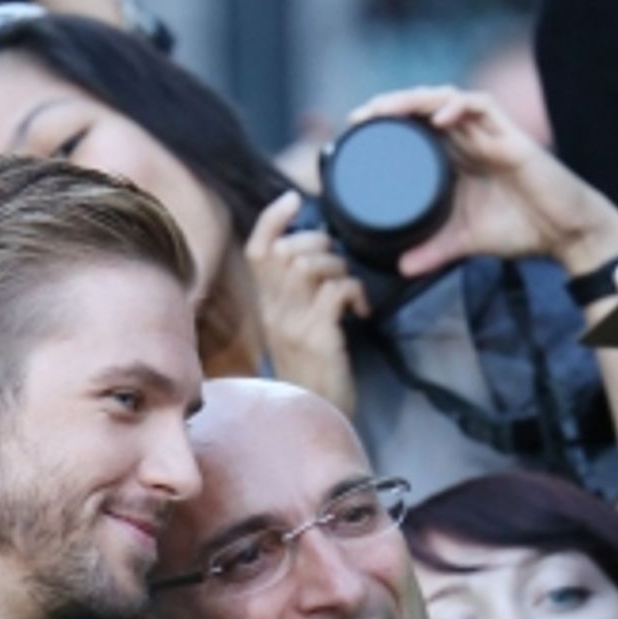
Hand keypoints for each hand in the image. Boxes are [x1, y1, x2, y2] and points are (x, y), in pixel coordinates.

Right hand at [246, 192, 364, 415]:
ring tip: (349, 288)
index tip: (294, 199)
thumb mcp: (298, 331)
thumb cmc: (316, 375)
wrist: (317, 419)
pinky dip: (354, 291)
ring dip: (338, 267)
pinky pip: (334, 292)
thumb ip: (300, 298)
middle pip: (285, 251)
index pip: (257, 251)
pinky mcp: (318, 338)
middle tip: (338, 262)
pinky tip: (360, 310)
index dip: (272, 218)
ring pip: (308, 265)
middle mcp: (274, 314)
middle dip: (319, 243)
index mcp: (267, 309)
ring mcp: (294, 326)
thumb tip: (319, 260)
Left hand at [343, 83, 617, 282]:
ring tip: (387, 109)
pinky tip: (436, 118)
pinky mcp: (511, 136)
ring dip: (416, 100)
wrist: (565, 233)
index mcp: (458, 158)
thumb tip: (400, 268)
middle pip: (425, 108)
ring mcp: (490, 134)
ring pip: (447, 101)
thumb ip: (434, 251)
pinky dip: (457, 108)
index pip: (416, 129)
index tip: (356, 132)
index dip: (387, 125)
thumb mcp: (466, 241)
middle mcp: (470, 140)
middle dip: (392, 106)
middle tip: (360, 116)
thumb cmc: (522, 230)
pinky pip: (482, 107)